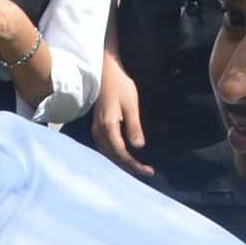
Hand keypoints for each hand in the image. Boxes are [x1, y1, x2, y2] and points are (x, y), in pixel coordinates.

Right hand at [91, 51, 152, 177]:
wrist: (105, 72)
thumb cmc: (120, 85)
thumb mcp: (131, 104)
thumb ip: (134, 126)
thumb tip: (139, 146)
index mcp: (108, 127)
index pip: (121, 153)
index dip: (134, 164)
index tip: (149, 170)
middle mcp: (99, 132)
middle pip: (112, 157)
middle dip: (129, 167)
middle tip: (146, 172)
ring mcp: (96, 131)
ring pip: (107, 154)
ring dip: (122, 162)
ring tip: (136, 167)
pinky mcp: (98, 128)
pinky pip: (105, 148)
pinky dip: (116, 155)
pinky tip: (124, 156)